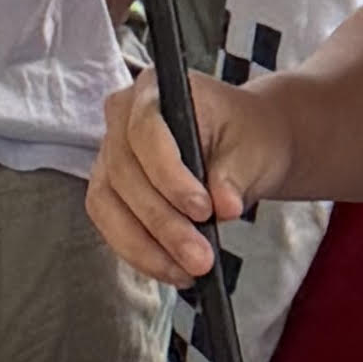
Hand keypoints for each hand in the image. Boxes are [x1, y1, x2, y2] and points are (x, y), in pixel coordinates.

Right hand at [88, 60, 272, 287]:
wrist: (246, 147)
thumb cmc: (248, 137)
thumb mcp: (253, 149)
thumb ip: (235, 175)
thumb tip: (224, 206)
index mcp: (155, 89)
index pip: (145, 131)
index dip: (169, 174)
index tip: (202, 209)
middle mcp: (121, 117)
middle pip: (126, 173)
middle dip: (163, 222)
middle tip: (200, 258)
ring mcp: (110, 154)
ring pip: (109, 203)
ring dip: (146, 245)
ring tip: (187, 272)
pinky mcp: (110, 189)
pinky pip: (111, 223)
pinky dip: (139, 251)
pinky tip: (171, 270)